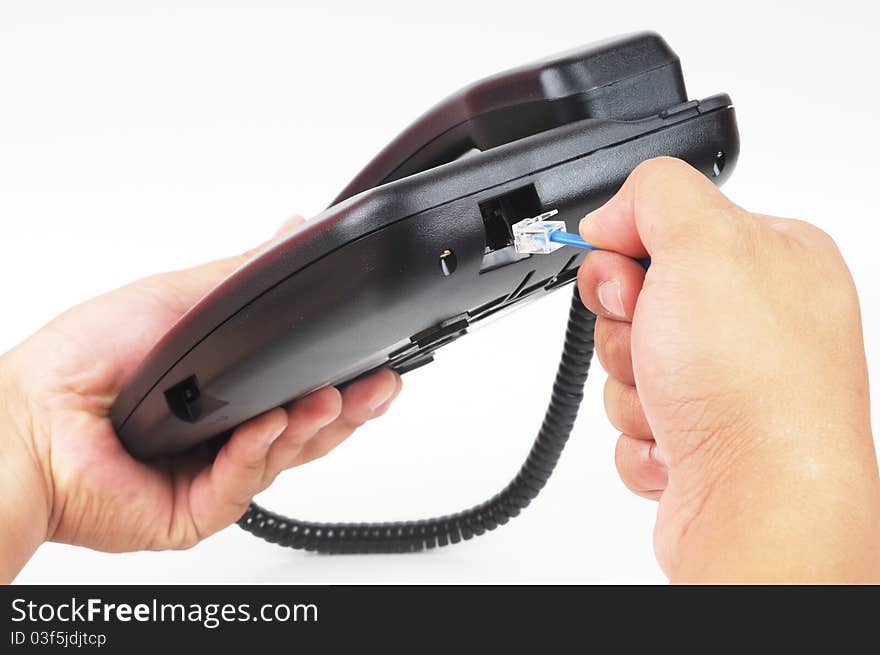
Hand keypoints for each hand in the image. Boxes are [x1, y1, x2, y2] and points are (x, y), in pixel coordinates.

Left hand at [0, 217, 400, 581]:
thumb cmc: (83, 360)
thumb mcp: (180, 300)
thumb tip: (291, 232)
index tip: (378, 359)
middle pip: (311, 428)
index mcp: (232, 390)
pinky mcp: (198, 509)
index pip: (306, 388)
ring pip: (287, 456)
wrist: (28, 418)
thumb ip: (242, 276)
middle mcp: (231, 435)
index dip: (346, 378)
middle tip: (380, 384)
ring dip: (315, 425)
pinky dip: (259, 450)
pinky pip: (243, 484)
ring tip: (332, 396)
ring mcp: (217, 474)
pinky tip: (270, 422)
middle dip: (351, 407)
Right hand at [577, 157, 879, 582]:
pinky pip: (634, 418)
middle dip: (626, 330)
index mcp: (774, 259)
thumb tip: (613, 212)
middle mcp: (758, 322)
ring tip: (674, 404)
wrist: (759, 501)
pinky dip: (641, 432)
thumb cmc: (755, 384)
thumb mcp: (705, 242)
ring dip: (631, 387)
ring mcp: (731, 383)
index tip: (632, 282)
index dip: (630, 256)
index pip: (668, 229)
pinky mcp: (703, 437)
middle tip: (655, 346)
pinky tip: (679, 440)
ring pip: (630, 365)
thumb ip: (653, 195)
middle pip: (639, 301)